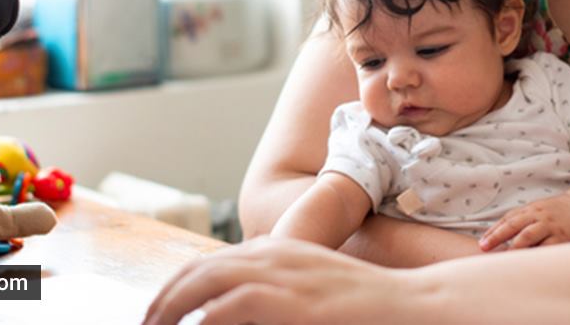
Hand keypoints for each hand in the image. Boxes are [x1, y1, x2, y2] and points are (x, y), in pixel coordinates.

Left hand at [143, 237, 407, 324]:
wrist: (409, 306)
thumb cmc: (365, 308)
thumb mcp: (312, 294)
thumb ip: (277, 299)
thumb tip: (232, 317)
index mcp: (277, 251)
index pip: (210, 263)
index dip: (177, 287)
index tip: (160, 313)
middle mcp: (273, 255)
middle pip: (197, 270)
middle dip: (163, 299)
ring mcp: (279, 275)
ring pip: (202, 283)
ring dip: (170, 308)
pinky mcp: (287, 301)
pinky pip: (226, 308)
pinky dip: (203, 322)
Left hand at [478, 194, 569, 250]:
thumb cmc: (555, 212)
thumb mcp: (536, 210)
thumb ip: (520, 221)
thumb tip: (498, 236)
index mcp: (529, 210)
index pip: (507, 220)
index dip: (493, 231)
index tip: (482, 243)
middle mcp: (537, 216)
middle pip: (513, 225)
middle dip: (497, 236)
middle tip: (484, 247)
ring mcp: (549, 226)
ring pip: (528, 235)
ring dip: (514, 246)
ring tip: (503, 257)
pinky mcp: (562, 236)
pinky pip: (547, 246)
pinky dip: (537, 254)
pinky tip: (528, 262)